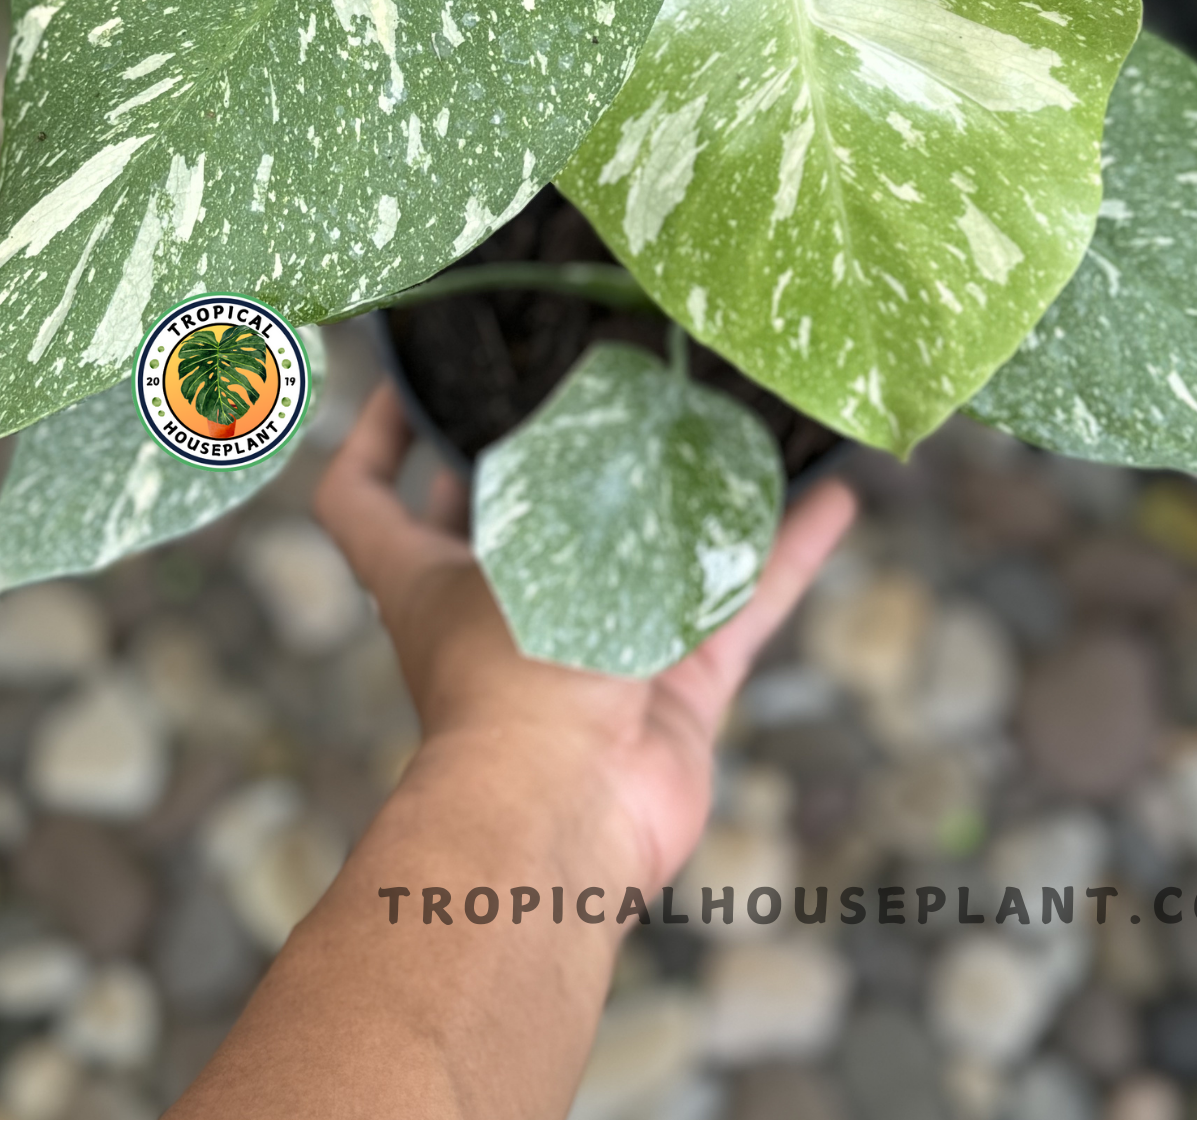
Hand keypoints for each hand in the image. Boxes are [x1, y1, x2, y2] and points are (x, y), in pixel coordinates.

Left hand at [314, 382, 855, 892]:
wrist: (565, 816)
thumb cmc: (513, 675)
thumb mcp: (533, 548)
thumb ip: (582, 483)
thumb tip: (640, 431)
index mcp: (427, 576)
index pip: (364, 498)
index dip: (374, 436)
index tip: (414, 381)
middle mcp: (503, 612)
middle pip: (508, 521)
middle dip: (547, 457)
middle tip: (595, 384)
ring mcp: (592, 654)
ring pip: (645, 555)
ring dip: (687, 498)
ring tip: (732, 424)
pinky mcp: (669, 690)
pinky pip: (733, 605)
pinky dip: (781, 556)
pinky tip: (832, 502)